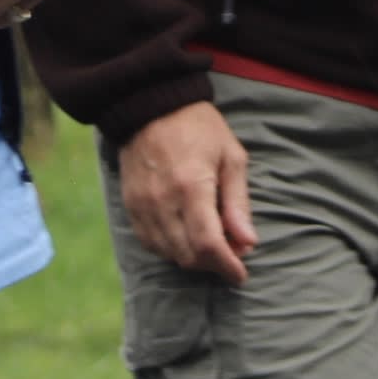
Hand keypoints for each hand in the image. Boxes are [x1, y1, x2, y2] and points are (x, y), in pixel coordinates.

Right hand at [118, 102, 258, 283]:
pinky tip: (185, 236)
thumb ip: (238, 203)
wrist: (150, 105)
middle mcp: (163, 200)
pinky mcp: (130, 205)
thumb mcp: (230, 157)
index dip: (227, 266)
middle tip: (230, 254)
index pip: (208, 245)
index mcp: (192, 186)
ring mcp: (142, 205)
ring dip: (192, 258)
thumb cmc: (199, 128)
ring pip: (168, 254)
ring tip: (210, 244)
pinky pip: (149, 243)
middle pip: (188, 256)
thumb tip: (248, 243)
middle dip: (212, 264)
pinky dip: (170, 248)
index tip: (240, 273)